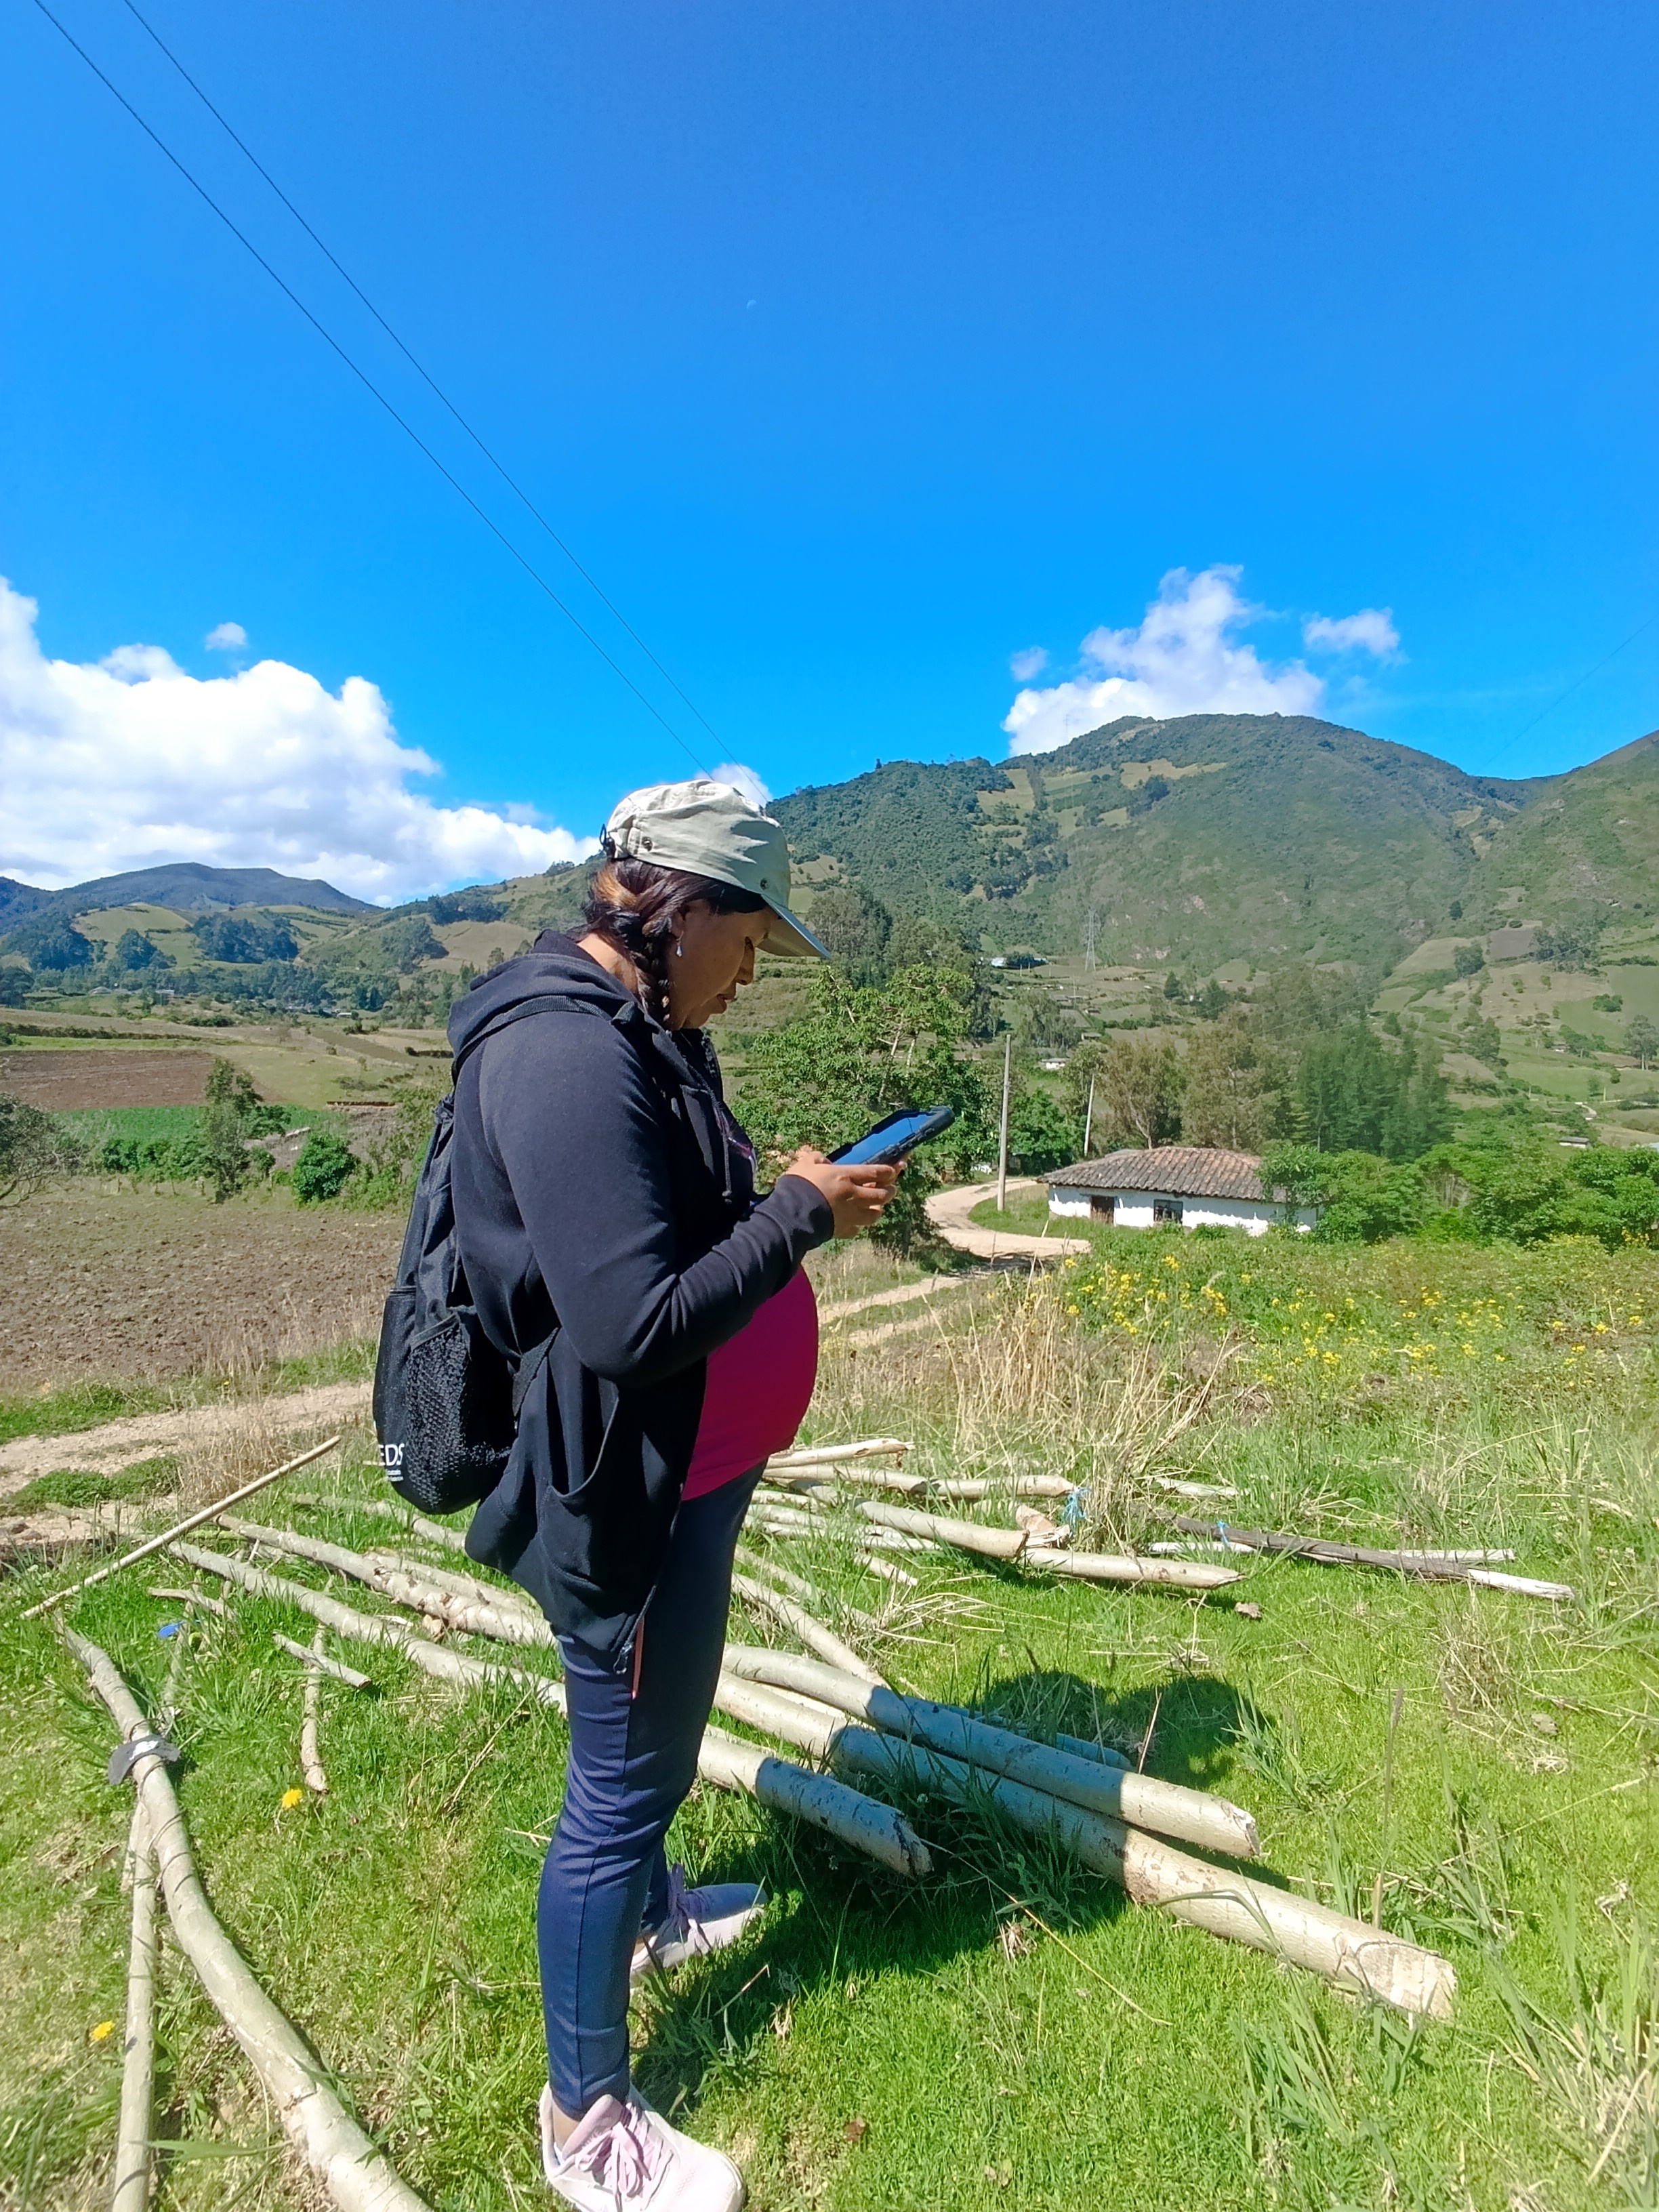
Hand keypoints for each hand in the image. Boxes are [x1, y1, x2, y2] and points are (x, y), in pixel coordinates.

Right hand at [779, 1146, 899, 1238]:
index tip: (895, 1170)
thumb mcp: (806, 1164)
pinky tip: (857, 1222)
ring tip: (878, 1206)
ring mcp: (851, 1215)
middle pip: (882, 1195)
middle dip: (890, 1190)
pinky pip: (858, 1228)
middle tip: (891, 1188)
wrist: (791, 1215)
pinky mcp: (843, 1230)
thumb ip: (817, 1159)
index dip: (888, 1171)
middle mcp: (853, 1196)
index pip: (875, 1172)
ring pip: (875, 1214)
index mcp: (846, 1177)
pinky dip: (860, 1224)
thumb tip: (823, 1161)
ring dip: (879, 1209)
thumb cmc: (798, 1185)